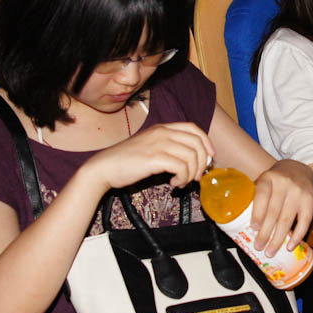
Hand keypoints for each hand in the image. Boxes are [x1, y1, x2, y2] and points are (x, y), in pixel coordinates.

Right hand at [83, 122, 213, 193]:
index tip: (209, 158)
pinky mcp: (154, 158)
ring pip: (191, 157)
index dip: (206, 143)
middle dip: (202, 163)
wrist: (103, 167)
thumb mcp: (150, 146)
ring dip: (191, 174)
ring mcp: (158, 144)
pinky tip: (173, 184)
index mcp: (162, 128)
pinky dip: (182, 178)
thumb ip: (169, 148)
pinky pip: (181, 167)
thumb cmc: (126, 161)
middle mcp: (162, 132)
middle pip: (197, 143)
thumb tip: (192, 161)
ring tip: (181, 182)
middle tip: (196, 177)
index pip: (194, 129)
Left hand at [248, 159, 312, 256]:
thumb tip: (237, 219)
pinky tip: (290, 246)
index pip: (262, 196)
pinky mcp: (310, 200)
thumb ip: (253, 195)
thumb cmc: (275, 180)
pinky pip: (304, 221)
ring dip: (278, 239)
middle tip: (258, 246)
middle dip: (265, 232)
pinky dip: (297, 236)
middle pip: (274, 212)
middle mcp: (284, 184)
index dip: (258, 213)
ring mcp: (298, 192)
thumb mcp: (264, 180)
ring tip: (270, 251)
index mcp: (268, 178)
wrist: (298, 170)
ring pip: (287, 219)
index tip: (253, 228)